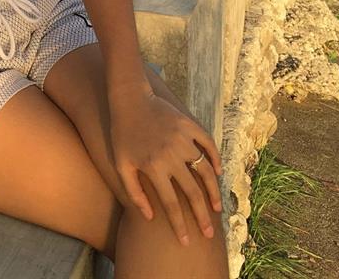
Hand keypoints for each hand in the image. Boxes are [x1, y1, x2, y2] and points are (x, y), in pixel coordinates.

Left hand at [110, 91, 221, 245]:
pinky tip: (217, 172)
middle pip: (192, 192)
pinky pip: (208, 144)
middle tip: (207, 233)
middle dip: (201, 216)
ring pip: (204, 171)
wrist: (129, 98)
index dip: (180, 225)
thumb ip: (134, 192)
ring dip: (212, 191)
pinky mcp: (188, 125)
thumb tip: (150, 216)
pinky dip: (215, 158)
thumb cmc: (122, 134)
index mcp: (153, 167)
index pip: (171, 204)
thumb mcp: (121, 165)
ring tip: (216, 208)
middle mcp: (171, 155)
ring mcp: (182, 139)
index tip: (187, 241)